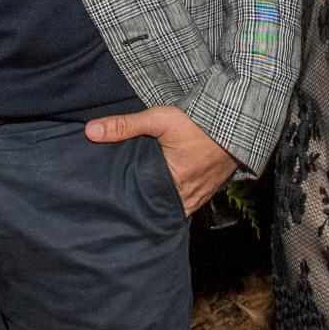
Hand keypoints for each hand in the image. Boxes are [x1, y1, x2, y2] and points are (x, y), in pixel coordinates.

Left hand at [84, 105, 236, 214]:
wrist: (238, 118)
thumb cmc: (199, 121)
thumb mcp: (159, 119)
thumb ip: (124, 125)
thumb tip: (90, 132)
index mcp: (175, 184)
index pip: (146, 206)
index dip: (131, 207)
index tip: (114, 208)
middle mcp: (190, 196)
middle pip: (162, 210)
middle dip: (145, 209)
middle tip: (123, 208)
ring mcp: (203, 194)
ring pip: (177, 208)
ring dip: (162, 206)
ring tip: (142, 204)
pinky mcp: (212, 188)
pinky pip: (191, 202)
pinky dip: (178, 201)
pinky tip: (167, 194)